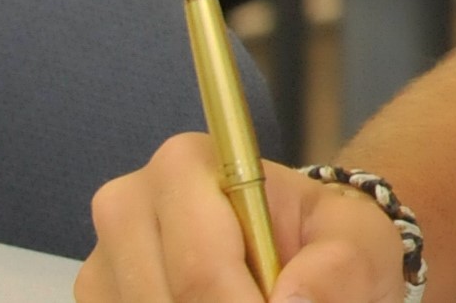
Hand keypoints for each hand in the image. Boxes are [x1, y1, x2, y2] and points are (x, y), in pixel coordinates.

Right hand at [77, 136, 408, 302]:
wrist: (297, 248)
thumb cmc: (324, 238)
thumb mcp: (360, 237)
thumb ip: (342, 263)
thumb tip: (290, 301)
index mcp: (184, 166)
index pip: (202, 270)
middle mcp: (127, 208)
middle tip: (280, 302)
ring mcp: (102, 263)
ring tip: (261, 296)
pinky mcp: (96, 302)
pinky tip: (217, 302)